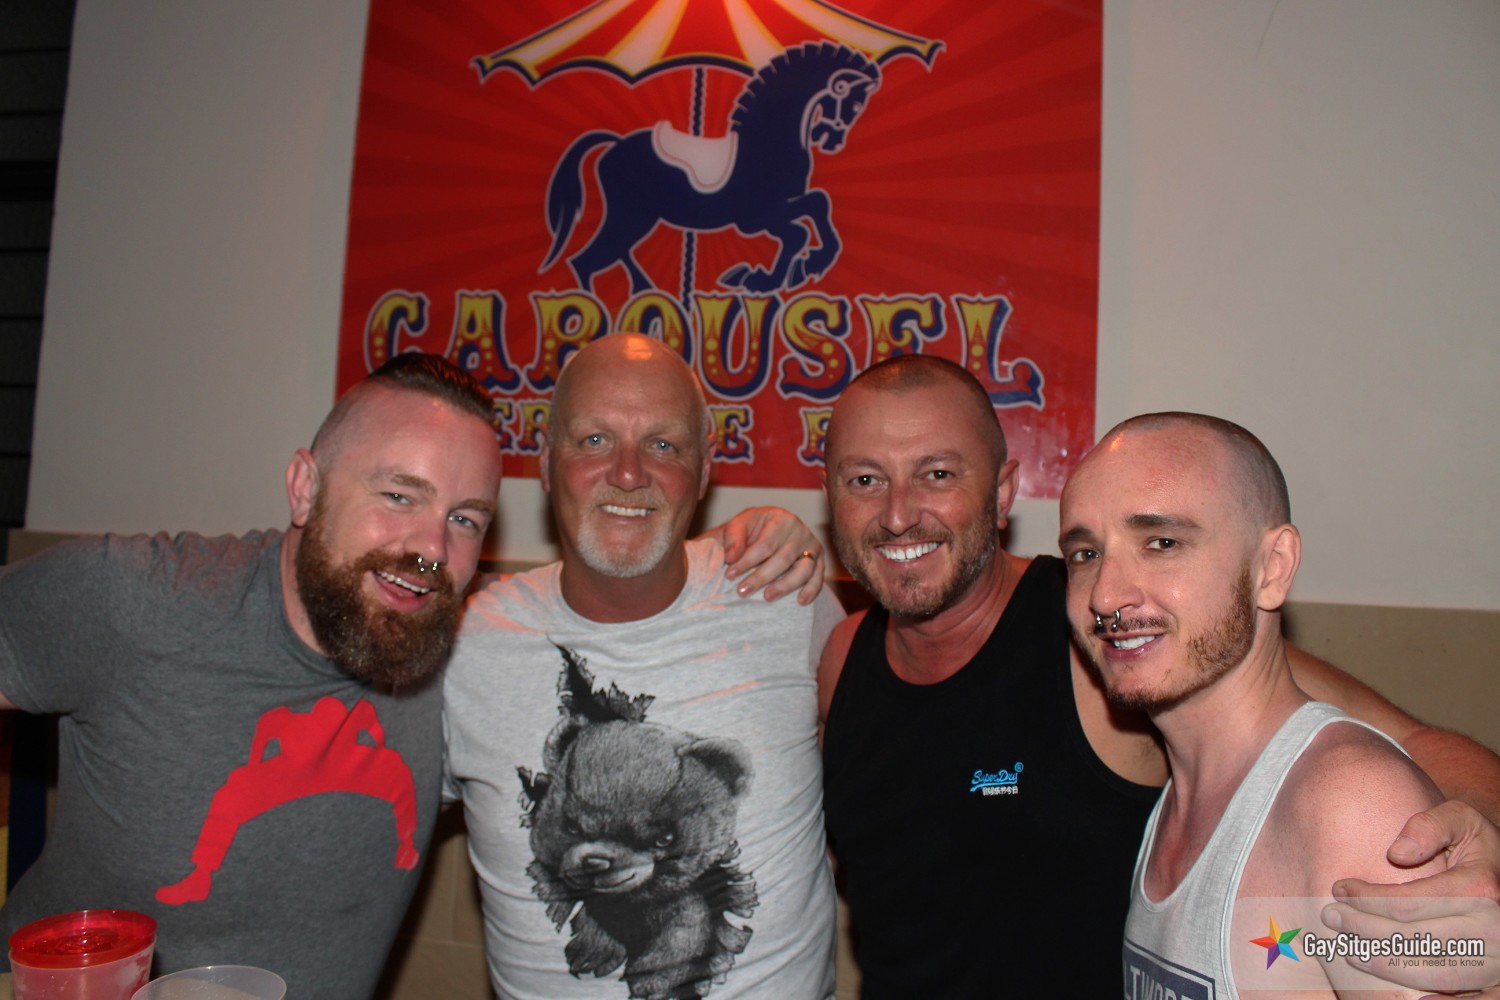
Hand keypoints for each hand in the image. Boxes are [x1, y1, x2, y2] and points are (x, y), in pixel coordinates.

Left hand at [712, 506, 823, 603]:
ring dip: (785, 586)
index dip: (747, 561)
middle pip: (783, 559)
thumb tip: (732, 557)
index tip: (729, 575)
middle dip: (761, 577)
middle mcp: (800, 531)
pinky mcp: (819, 561)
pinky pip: (818, 577)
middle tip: (742, 591)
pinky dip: (812, 590)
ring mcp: (812, 546)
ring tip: (767, 597)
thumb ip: (733, 539)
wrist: (764, 534)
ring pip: (803, 569)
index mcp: (781, 518)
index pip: (765, 544)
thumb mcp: (737, 527)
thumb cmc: (750, 531)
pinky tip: (800, 601)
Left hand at [1321, 800, 1499, 995]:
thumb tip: (1396, 854)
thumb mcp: (1462, 820)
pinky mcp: (1495, 977)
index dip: (1366, 900)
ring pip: (1432, 973)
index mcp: (1480, 890)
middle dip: (1363, 930)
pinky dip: (1437, 999)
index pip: (1407, 904)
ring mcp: (1496, 958)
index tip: (1338, 889)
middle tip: (1330, 919)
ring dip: (1384, 965)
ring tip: (1349, 949)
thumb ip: (1428, 826)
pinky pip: (1466, 996)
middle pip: (1413, 939)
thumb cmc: (1479, 849)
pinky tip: (1404, 992)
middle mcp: (1491, 929)